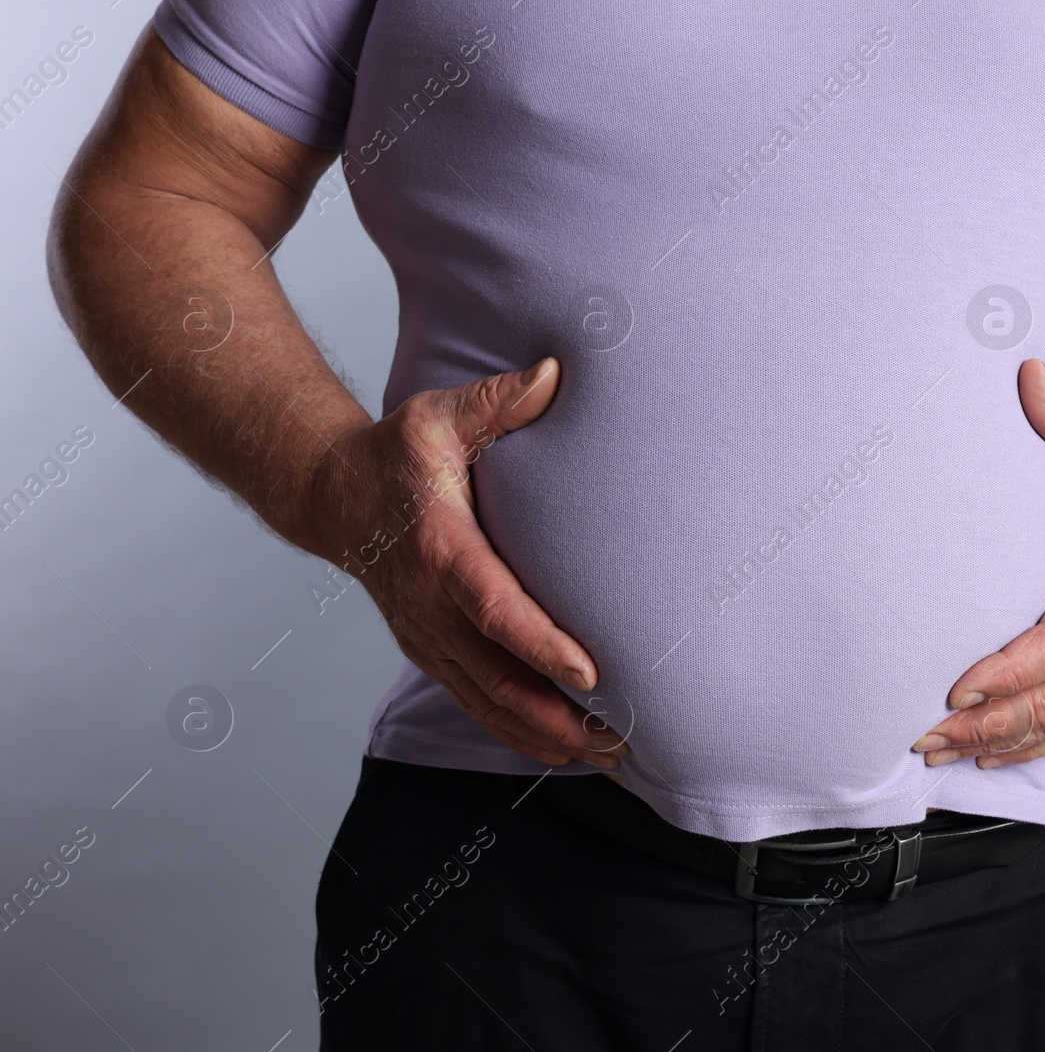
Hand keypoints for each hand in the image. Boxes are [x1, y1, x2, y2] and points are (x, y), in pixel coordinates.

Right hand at [306, 358, 627, 767]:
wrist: (335, 498)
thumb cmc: (399, 455)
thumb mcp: (439, 417)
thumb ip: (497, 401)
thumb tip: (554, 373)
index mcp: (441, 552)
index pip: (495, 610)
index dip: (542, 645)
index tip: (591, 673)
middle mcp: (431, 609)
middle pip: (498, 680)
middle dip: (560, 717)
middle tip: (624, 738)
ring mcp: (429, 640)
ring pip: (489, 706)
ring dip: (547, 738)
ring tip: (611, 757)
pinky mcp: (432, 654)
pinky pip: (477, 706)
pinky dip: (520, 735)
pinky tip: (566, 751)